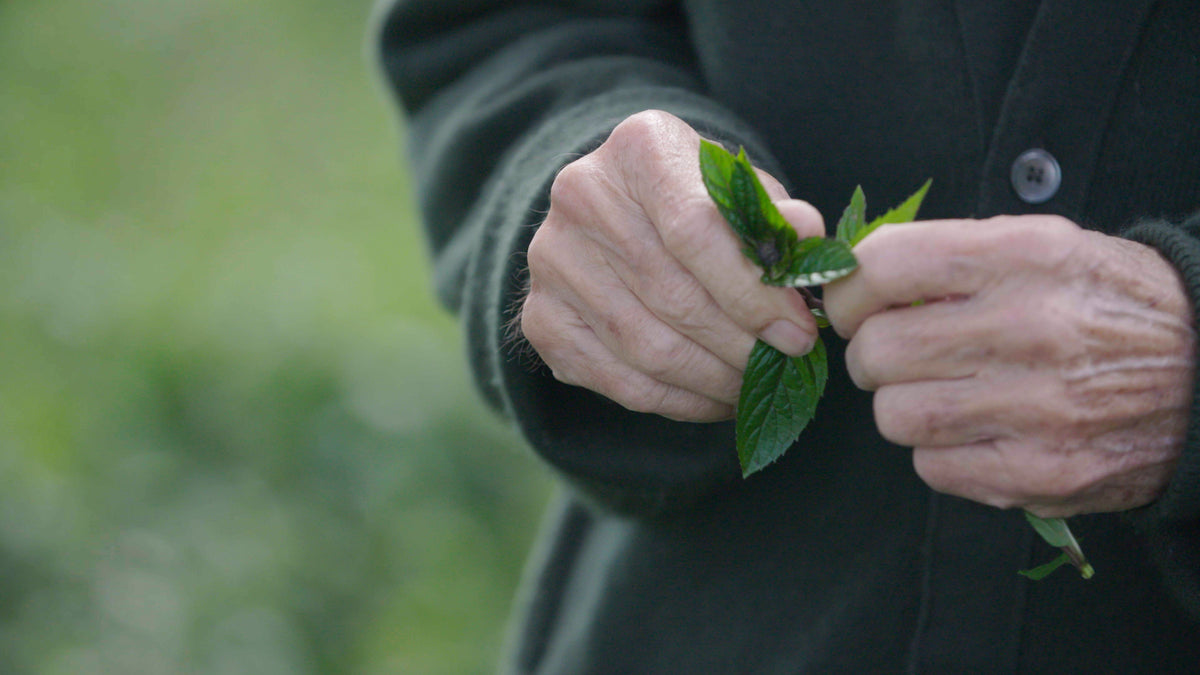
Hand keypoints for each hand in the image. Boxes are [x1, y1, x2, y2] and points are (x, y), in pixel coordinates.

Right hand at [520, 110, 823, 421]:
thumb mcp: (741, 193)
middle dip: (741, 344)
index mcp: (638, 149)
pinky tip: (714, 397)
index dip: (752, 293)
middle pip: (672, 296)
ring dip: (714, 379)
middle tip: (786, 366)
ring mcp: (550, 262)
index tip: (799, 333)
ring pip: (647, 348)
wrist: (620, 216)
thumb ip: (773, 216)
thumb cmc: (696, 203)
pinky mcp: (541, 320)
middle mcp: (579, 197)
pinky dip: (678, 402)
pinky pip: (620, 382)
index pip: (695, 231)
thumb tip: (807, 234)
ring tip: (755, 384)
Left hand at [824, 215, 1194, 516]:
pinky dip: (938, 452)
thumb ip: (953, 255)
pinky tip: (976, 430)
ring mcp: (1037, 408)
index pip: (884, 266)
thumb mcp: (1046, 246)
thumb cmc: (1110, 305)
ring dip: (902, 405)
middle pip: (877, 351)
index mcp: (1025, 258)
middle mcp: (1030, 329)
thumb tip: (857, 276)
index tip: (856, 303)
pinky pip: (932, 467)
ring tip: (941, 391)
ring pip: (895, 416)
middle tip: (896, 353)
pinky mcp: (1042, 473)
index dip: (850, 289)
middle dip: (871, 353)